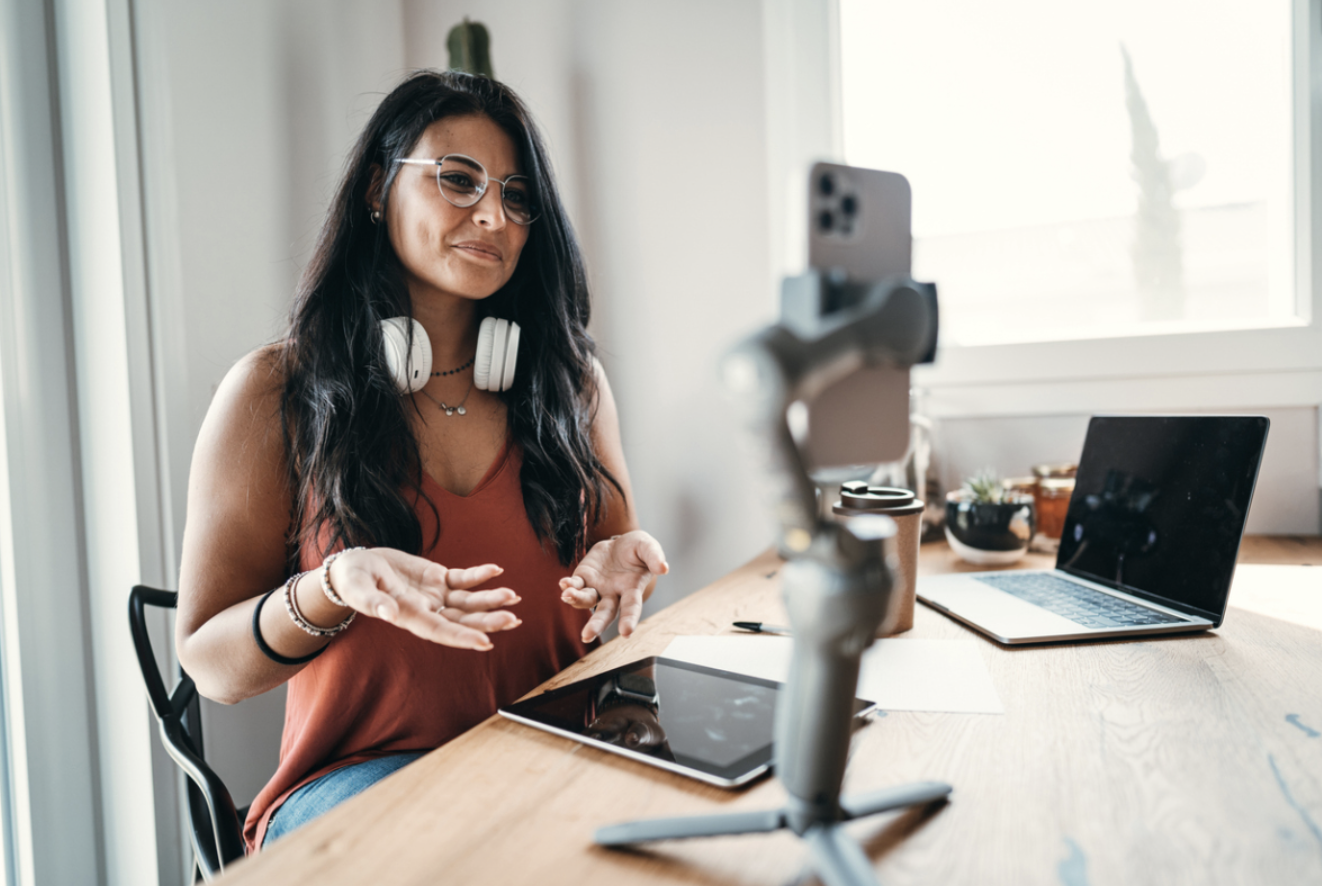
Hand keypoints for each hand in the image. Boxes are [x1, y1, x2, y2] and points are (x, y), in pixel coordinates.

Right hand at [327, 548, 520, 650]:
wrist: (355, 567)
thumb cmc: (352, 581)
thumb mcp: (357, 590)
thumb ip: (372, 602)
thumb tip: (388, 614)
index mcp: (409, 616)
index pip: (440, 630)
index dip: (462, 637)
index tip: (486, 643)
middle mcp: (427, 609)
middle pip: (462, 619)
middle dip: (487, 620)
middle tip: (512, 620)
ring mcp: (435, 594)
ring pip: (468, 601)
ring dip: (490, 600)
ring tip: (513, 597)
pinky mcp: (438, 577)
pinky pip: (463, 578)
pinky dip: (479, 575)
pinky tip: (496, 570)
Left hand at [559, 531, 668, 641]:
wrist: (620, 542)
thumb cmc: (638, 549)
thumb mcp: (648, 547)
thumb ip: (654, 557)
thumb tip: (663, 568)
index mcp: (632, 590)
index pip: (631, 608)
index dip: (629, 619)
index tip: (626, 632)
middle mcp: (613, 594)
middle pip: (605, 613)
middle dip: (596, 624)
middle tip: (587, 635)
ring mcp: (597, 587)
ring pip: (587, 600)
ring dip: (577, 600)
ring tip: (568, 596)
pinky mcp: (584, 577)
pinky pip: (575, 585)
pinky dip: (569, 586)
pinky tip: (564, 584)